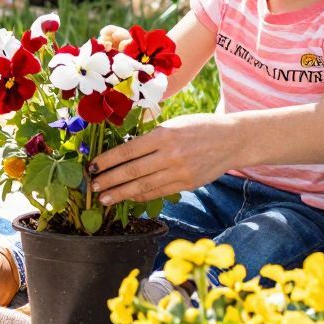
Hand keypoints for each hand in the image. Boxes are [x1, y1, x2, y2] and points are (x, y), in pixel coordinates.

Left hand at [90, 114, 240, 204]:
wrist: (232, 139)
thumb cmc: (198, 127)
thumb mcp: (173, 124)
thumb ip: (151, 137)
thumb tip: (124, 151)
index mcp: (164, 135)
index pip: (128, 151)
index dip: (107, 160)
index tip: (92, 166)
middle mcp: (170, 154)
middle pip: (132, 171)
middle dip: (109, 180)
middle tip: (92, 187)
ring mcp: (179, 172)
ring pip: (143, 186)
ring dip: (121, 194)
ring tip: (104, 199)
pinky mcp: (187, 184)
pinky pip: (159, 192)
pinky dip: (141, 195)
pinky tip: (129, 197)